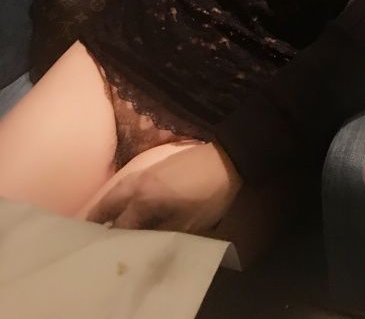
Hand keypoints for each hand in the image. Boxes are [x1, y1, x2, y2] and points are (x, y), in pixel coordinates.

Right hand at [86, 142, 242, 232]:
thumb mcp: (189, 223)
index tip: (106, 255)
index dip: (113, 242)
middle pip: (109, 203)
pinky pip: (127, 184)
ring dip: (106, 206)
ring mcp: (146, 172)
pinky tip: (123, 206)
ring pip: (116, 191)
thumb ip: (161, 235)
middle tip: (88, 237)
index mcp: (145, 198)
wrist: (227, 159)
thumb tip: (142, 246)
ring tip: (101, 223)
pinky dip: (118, 196)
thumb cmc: (209, 194)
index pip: (120, 226)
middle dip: (97, 220)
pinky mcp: (154, 167)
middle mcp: (139, 183)